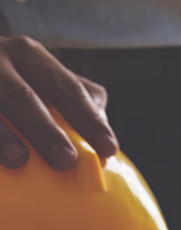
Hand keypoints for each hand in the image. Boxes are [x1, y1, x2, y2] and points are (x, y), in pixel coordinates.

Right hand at [0, 36, 115, 168]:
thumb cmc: (12, 77)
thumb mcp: (41, 75)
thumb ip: (76, 95)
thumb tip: (102, 127)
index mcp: (30, 56)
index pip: (67, 88)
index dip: (88, 120)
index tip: (108, 148)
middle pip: (23, 97)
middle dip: (45, 130)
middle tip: (66, 160)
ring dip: (3, 137)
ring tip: (20, 160)